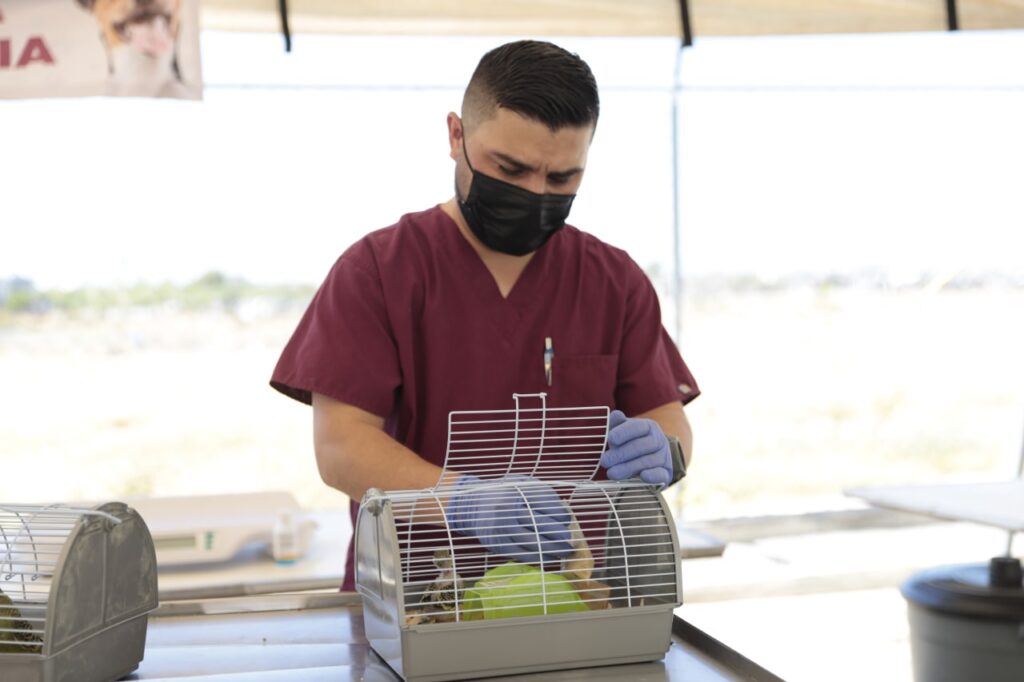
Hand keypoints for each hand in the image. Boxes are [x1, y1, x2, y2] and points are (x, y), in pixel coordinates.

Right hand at [446, 475, 572, 564]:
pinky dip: (537, 558)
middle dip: (561, 536)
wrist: (471, 502)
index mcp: (517, 491)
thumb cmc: (503, 492)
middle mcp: (509, 509)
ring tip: (564, 553)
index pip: (547, 504)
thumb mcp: (521, 483)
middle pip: (542, 525)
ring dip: (552, 550)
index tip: (568, 521)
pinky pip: (521, 554)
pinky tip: (548, 557)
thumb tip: (565, 515)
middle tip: (571, 542)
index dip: (561, 515)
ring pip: (533, 543)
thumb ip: (541, 494)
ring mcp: (502, 528)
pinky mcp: (497, 543)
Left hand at [600, 410, 672, 484]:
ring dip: (628, 467)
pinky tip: (643, 476)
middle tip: (605, 461)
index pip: (637, 427)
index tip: (611, 439)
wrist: (648, 462)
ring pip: (647, 461)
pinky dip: (653, 475)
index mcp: (648, 426)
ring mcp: (664, 457)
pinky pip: (661, 474)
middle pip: (641, 446)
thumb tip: (615, 415)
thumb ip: (617, 424)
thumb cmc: (629, 444)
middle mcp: (659, 440)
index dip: (623, 432)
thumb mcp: (622, 433)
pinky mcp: (665, 473)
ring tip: (611, 473)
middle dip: (621, 454)